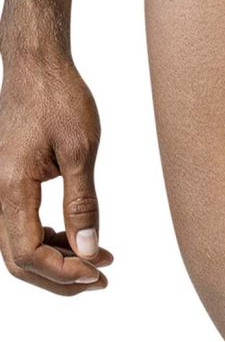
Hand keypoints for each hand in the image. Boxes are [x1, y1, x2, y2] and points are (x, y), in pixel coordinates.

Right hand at [0, 55, 112, 291]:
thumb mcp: (81, 148)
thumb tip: (88, 250)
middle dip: (58, 276)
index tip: (97, 273)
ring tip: (96, 257)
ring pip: (17, 244)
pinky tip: (73, 234)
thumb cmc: (59, 96)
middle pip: (18, 259)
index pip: (28, 254)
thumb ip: (82, 202)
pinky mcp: (6, 179)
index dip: (62, 273)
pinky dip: (45, 237)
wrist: (37, 64)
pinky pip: (19, 223)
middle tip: (100, 277)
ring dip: (54, 258)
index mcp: (11, 188)